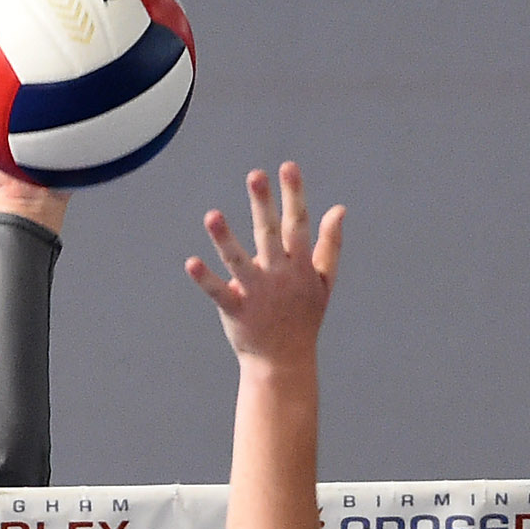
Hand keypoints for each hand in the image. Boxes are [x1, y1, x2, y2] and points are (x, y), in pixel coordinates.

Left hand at [188, 164, 343, 371]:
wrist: (284, 362)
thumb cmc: (303, 318)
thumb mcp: (324, 282)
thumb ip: (330, 244)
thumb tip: (338, 208)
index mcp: (300, 265)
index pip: (298, 224)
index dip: (294, 195)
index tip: (287, 166)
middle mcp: (278, 275)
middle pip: (270, 234)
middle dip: (264, 205)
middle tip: (255, 174)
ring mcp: (256, 293)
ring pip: (239, 261)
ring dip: (225, 238)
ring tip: (212, 215)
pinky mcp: (236, 310)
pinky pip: (219, 292)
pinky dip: (205, 279)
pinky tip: (191, 262)